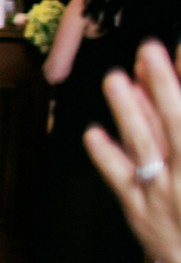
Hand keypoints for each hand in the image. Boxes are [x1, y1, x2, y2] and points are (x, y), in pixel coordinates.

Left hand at [86, 40, 180, 262]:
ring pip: (144, 143)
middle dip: (163, 82)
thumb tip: (171, 116)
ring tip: (115, 78)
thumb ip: (179, 137)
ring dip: (128, 108)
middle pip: (177, 120)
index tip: (174, 52)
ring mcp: (164, 195)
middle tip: (150, 49)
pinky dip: (104, 155)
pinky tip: (91, 133)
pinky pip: (120, 179)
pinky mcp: (141, 214)